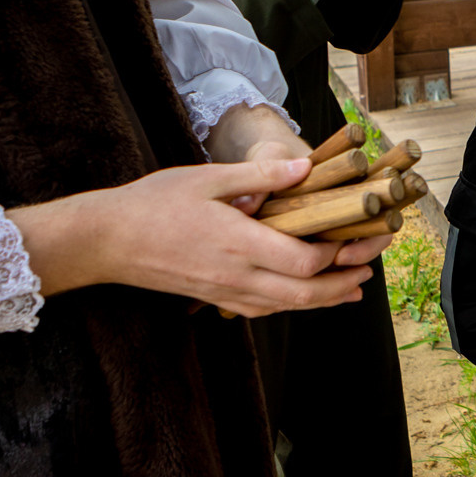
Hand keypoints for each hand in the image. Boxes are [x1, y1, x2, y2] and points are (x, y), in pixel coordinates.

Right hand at [8, 159, 382, 315]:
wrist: (107, 241)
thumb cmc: (154, 203)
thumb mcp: (207, 179)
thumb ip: (260, 176)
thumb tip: (305, 167)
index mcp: (237, 243)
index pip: (301, 263)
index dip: (335, 256)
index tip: (353, 237)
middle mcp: (235, 276)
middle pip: (302, 295)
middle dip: (342, 285)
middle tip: (368, 271)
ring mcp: (224, 292)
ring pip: (286, 308)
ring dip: (324, 300)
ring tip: (353, 288)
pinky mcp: (215, 298)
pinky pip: (263, 309)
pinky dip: (293, 304)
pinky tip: (307, 296)